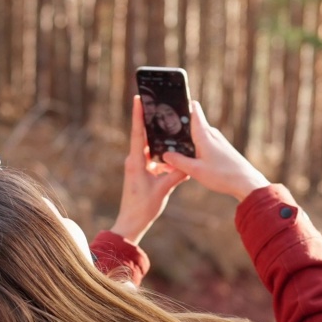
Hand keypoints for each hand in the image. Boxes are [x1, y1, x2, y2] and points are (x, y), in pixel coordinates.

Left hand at [110, 96, 189, 244]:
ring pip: (149, 147)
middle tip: (157, 103)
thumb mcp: (163, 190)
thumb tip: (190, 163)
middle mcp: (134, 161)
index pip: (137, 133)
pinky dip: (162, 154)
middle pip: (143, 135)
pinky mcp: (141, 173)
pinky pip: (152, 158)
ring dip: (158, 138)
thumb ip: (176, 174)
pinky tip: (173, 151)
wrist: (132, 223)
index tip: (138, 98)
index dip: (138, 115)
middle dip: (150, 120)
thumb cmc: (143, 207)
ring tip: (169, 123)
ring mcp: (137, 166)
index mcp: (136, 162)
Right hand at [161, 102, 270, 201]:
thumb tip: (165, 154)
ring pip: (196, 135)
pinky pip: (203, 143)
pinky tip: (188, 161)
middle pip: (191, 123)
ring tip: (173, 154)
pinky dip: (194, 149)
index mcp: (204, 134)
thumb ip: (178, 161)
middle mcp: (211, 133)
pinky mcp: (219, 147)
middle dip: (178, 130)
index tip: (170, 107)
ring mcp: (216, 139)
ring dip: (185, 142)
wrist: (246, 182)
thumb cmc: (223, 175)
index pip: (193, 108)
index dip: (182, 104)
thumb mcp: (195, 170)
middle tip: (163, 140)